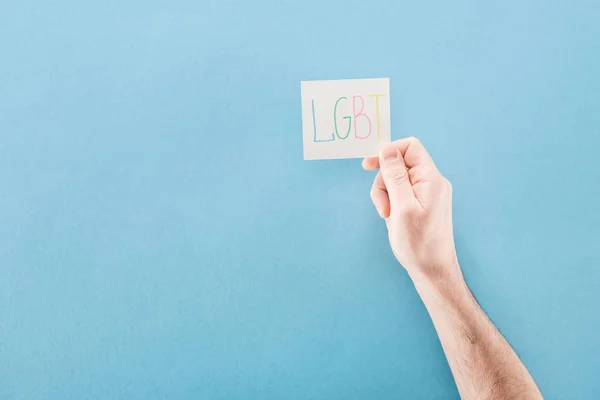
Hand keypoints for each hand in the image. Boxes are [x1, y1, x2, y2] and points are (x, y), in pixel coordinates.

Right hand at [363, 137, 460, 283]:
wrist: (432, 271)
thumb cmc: (418, 243)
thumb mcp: (401, 207)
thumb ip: (395, 176)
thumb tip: (387, 149)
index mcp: (431, 179)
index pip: (410, 147)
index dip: (388, 152)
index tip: (369, 166)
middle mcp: (432, 182)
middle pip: (399, 164)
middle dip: (384, 181)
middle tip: (382, 206)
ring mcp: (428, 194)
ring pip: (396, 180)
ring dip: (385, 195)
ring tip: (387, 216)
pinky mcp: (422, 204)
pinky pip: (401, 193)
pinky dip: (391, 203)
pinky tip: (392, 219)